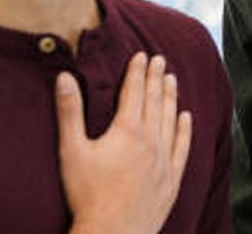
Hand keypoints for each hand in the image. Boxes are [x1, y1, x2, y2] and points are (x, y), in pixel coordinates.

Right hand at [57, 52, 192, 233]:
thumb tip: (65, 76)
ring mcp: (164, 160)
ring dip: (171, 97)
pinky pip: (182, 147)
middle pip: (155, 101)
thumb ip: (70, 111)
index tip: (142, 55)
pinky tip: (186, 118)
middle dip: (157, 78)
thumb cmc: (88, 195)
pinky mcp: (171, 178)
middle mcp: (151, 140)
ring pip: (171, 119)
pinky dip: (185, 129)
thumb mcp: (72, 151)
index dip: (137, 72)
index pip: (134, 92)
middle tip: (161, 60)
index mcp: (127, 130)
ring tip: (173, 80)